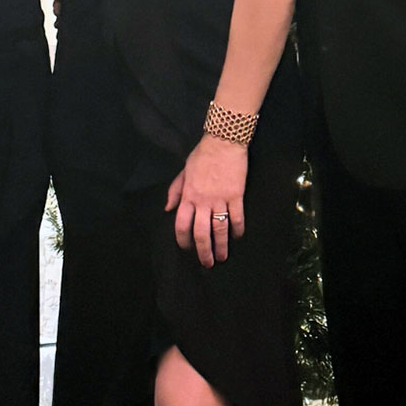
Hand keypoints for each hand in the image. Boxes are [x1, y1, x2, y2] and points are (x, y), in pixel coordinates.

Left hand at [167, 135, 246, 267]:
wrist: (223, 142)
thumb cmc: (202, 155)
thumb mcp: (183, 171)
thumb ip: (175, 191)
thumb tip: (167, 209)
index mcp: (188, 196)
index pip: (182, 225)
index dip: (183, 240)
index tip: (187, 249)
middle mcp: (203, 201)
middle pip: (201, 232)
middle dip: (203, 251)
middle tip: (207, 263)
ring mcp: (220, 199)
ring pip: (220, 229)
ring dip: (220, 246)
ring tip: (222, 257)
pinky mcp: (236, 196)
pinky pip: (237, 217)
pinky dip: (238, 229)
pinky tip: (237, 237)